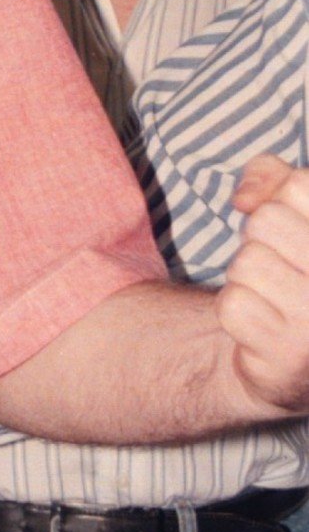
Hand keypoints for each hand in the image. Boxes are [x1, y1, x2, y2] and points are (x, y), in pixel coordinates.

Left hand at [217, 155, 308, 414]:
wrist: (300, 355)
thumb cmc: (295, 266)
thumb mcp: (293, 207)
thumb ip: (271, 176)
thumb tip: (244, 200)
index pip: (298, 186)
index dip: (278, 200)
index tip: (294, 229)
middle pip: (265, 222)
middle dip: (259, 240)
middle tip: (280, 267)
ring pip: (245, 262)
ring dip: (245, 277)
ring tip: (273, 296)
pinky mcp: (291, 355)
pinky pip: (232, 305)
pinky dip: (235, 312)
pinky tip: (263, 325)